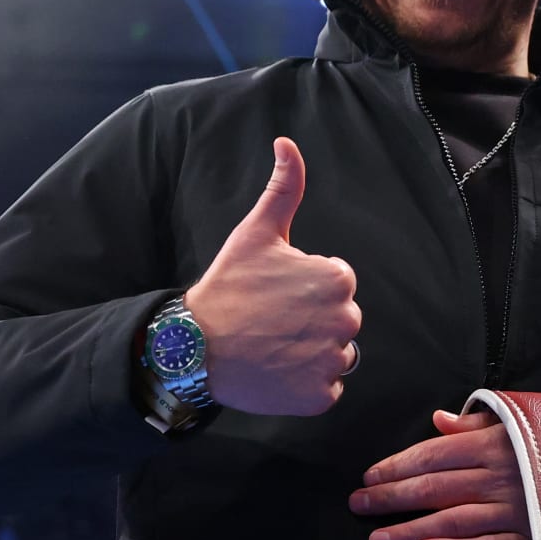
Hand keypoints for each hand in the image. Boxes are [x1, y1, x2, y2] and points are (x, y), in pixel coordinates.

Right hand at [185, 137, 361, 415]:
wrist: (196, 348)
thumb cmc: (228, 287)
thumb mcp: (256, 232)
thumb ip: (283, 188)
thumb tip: (287, 142)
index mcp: (337, 280)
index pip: (336, 283)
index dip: (304, 286)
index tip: (274, 293)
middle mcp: (344, 321)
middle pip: (339, 320)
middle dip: (311, 320)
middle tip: (271, 320)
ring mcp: (332, 362)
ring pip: (334, 354)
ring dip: (309, 353)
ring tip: (272, 345)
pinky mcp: (320, 397)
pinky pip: (325, 389)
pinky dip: (304, 385)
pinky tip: (276, 372)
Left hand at [352, 409, 531, 539]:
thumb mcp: (523, 422)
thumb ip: (477, 422)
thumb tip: (439, 419)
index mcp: (495, 445)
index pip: (433, 455)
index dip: (397, 466)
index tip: (370, 477)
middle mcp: (500, 477)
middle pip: (434, 488)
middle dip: (391, 498)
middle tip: (359, 505)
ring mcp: (515, 511)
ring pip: (451, 521)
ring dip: (409, 531)